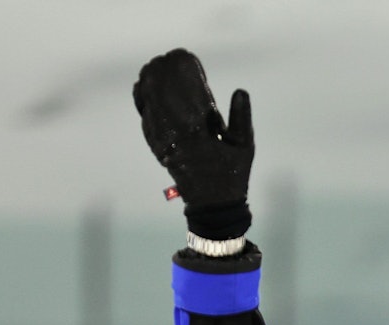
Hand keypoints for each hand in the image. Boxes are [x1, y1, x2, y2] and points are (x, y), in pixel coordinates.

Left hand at [133, 48, 253, 239]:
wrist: (211, 204)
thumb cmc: (233, 174)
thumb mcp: (245, 147)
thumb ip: (242, 117)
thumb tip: (240, 91)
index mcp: (201, 130)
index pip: (187, 89)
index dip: (183, 70)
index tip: (185, 56)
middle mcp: (177, 132)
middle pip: (162, 90)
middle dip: (163, 71)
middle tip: (168, 59)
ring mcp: (163, 139)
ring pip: (149, 101)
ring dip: (150, 82)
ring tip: (155, 68)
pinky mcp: (156, 145)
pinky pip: (145, 116)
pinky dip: (143, 99)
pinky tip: (144, 88)